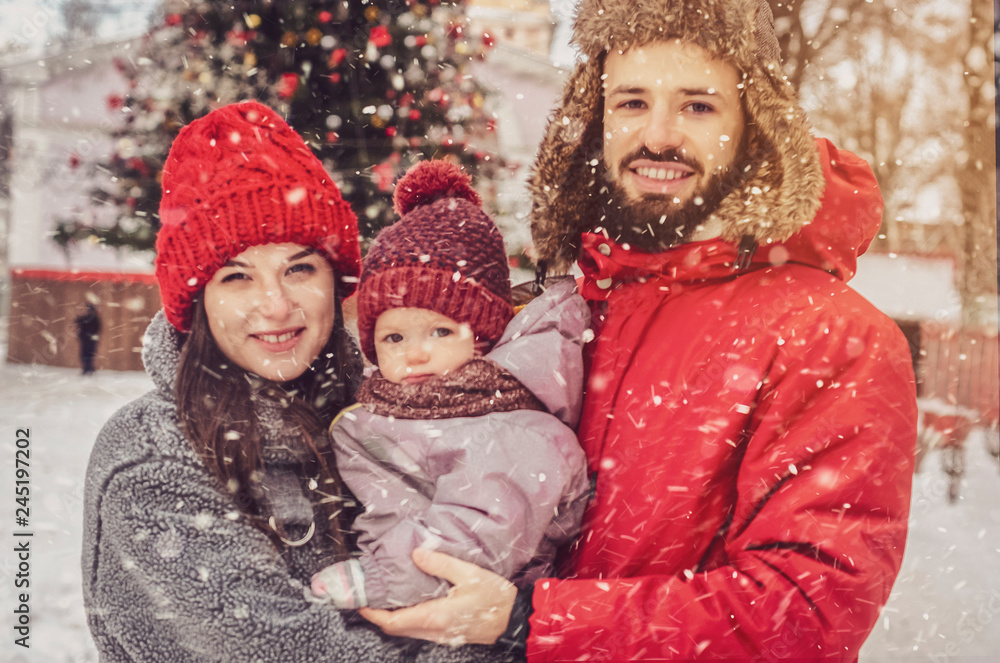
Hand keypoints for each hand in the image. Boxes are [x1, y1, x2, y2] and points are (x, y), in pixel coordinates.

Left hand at [359, 548, 516, 646]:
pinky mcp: (449, 635)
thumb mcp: (470, 574)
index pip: (394, 621)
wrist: (516, 620)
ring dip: (394, 617)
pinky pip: (420, 630)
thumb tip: (416, 554)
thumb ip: (441, 563)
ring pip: (408, 631)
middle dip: (379, 616)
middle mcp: (435, 630)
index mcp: (435, 616)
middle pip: (396, 629)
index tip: (361, 603)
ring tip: (386, 597)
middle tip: (369, 598)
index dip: (373, 614)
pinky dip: (409, 618)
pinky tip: (412, 602)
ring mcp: (442, 636)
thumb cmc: (495, 598)